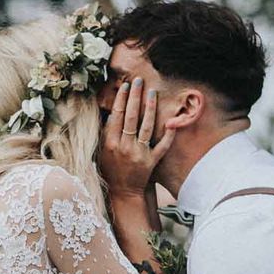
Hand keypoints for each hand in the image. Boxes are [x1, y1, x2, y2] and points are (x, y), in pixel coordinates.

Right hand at [99, 78, 175, 200]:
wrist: (123, 193)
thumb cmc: (111, 169)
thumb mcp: (102, 151)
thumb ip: (105, 133)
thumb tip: (111, 112)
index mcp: (110, 143)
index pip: (117, 116)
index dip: (122, 99)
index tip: (126, 85)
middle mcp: (125, 147)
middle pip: (131, 117)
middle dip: (135, 97)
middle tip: (139, 80)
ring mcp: (139, 154)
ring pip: (146, 127)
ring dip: (150, 108)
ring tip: (152, 92)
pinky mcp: (152, 162)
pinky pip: (162, 146)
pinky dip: (168, 134)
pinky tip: (172, 121)